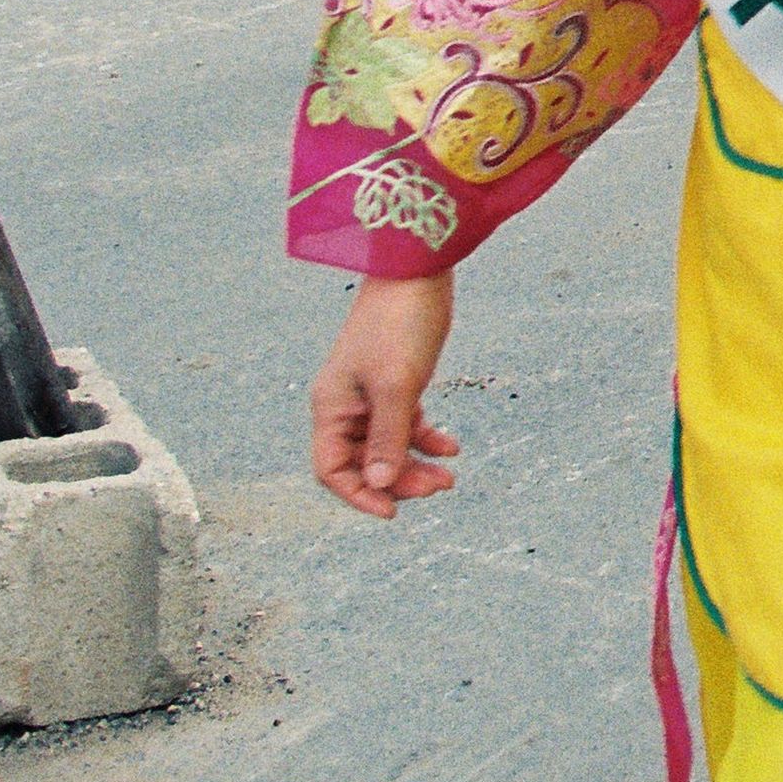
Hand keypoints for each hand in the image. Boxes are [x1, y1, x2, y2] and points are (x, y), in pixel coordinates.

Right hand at [310, 272, 459, 520]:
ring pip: (387, 446)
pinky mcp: (396, 382)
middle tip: (438, 487)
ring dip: (414, 463)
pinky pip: (405, 424)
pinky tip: (451, 448)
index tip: (394, 512)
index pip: (332, 470)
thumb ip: (387, 436)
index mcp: (331, 407)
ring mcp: (370, 394)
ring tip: (449, 476)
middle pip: (363, 463)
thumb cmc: (400, 323)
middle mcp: (345, 405)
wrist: (418, 269)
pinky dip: (425, 438)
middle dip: (397, 480)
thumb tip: (379, 483)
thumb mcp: (397, 385)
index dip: (359, 495)